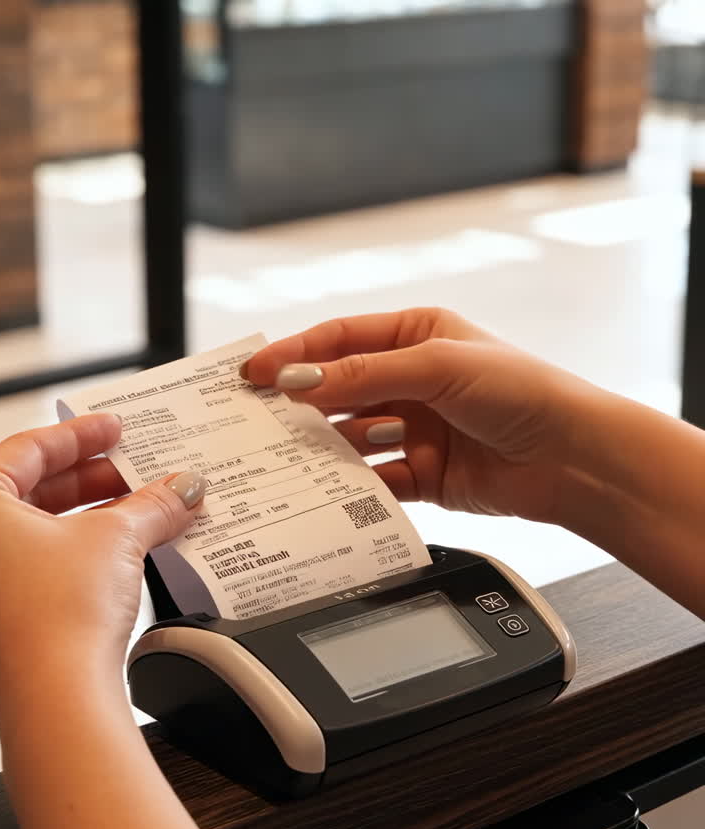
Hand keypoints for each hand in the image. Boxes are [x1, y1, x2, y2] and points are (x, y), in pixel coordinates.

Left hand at [0, 414, 205, 727]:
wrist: (54, 705)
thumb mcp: (115, 540)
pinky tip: (122, 555)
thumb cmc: (52, 621)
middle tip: (139, 473)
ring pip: (37, 532)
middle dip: (94, 480)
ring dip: (93, 519)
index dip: (80, 434)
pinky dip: (78, 554)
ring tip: (145, 514)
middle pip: (32, 490)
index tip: (114, 428)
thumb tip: (181, 489)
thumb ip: (153, 505)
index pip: (28, 448)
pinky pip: (38, 567)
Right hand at [245, 307, 595, 524]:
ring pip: (352, 438)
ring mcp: (418, 429)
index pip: (340, 340)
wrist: (575, 457)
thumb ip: (365, 374)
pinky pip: (375, 481)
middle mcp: (414, 380)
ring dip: (322, 447)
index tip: (253, 374)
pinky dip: (352, 488)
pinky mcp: (426, 475)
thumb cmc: (523, 391)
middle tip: (255, 421)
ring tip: (284, 459)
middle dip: (301, 404)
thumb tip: (301, 380)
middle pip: (340, 390)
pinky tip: (328, 492)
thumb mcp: (438, 366)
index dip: (294, 355)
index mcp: (418, 336)